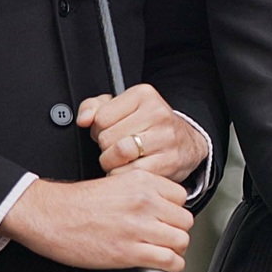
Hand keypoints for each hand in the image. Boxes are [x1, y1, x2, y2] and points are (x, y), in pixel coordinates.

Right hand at [0, 172, 192, 271]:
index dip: (175, 210)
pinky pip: (169, 261)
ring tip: (166, 253)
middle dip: (177, 231)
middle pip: (185, 220)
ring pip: (181, 241)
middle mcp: (144, 202)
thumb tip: (158, 207)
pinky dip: (171, 267)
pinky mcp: (130, 252)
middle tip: (167, 238)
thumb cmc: (75, 203)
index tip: (169, 219)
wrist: (49, 216)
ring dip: (176, 250)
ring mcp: (139, 228)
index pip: (182, 197)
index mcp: (141, 182)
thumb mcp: (114, 183)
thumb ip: (140, 192)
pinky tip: (165, 267)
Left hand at [78, 84, 207, 183]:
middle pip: (107, 138)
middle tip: (116, 148)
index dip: (98, 129)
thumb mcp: (122, 108)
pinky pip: (132, 173)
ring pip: (119, 155)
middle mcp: (157, 113)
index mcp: (143, 95)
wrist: (188, 143)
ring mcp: (166, 138)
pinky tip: (131, 169)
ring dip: (112, 164)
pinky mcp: (169, 161)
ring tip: (121, 160)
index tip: (111, 132)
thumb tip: (83, 119)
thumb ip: (94, 108)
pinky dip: (124, 176)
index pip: (101, 117)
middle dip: (105, 148)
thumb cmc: (150, 126)